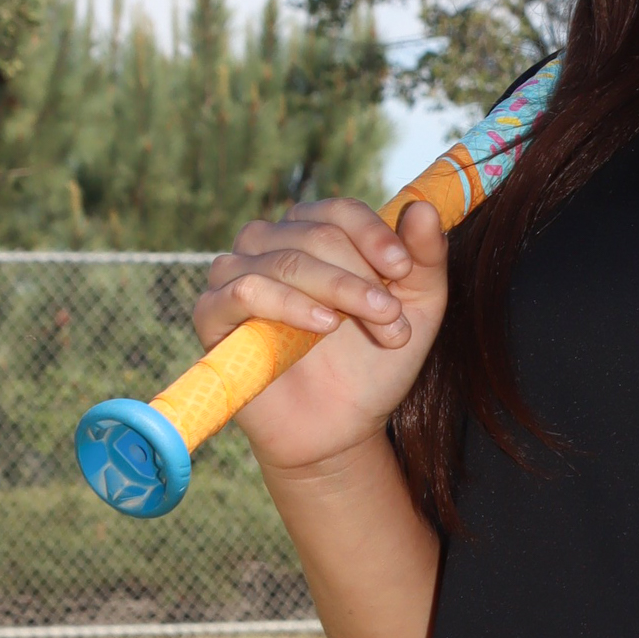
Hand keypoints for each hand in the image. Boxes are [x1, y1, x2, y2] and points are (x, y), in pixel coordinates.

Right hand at [190, 196, 449, 477]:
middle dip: (362, 279)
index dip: (373, 234)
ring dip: (337, 290)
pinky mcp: (213, 315)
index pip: (338, 212)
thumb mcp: (416, 311)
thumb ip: (425, 260)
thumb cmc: (374, 363)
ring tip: (372, 324)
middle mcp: (270, 245)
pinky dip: (288, 304)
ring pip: (285, 260)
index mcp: (314, 234)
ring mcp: (237, 276)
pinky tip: (323, 325)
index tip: (403, 270)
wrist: (340, 429)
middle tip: (393, 319)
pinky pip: (244, 290)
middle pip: (316, 235)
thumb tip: (423, 208)